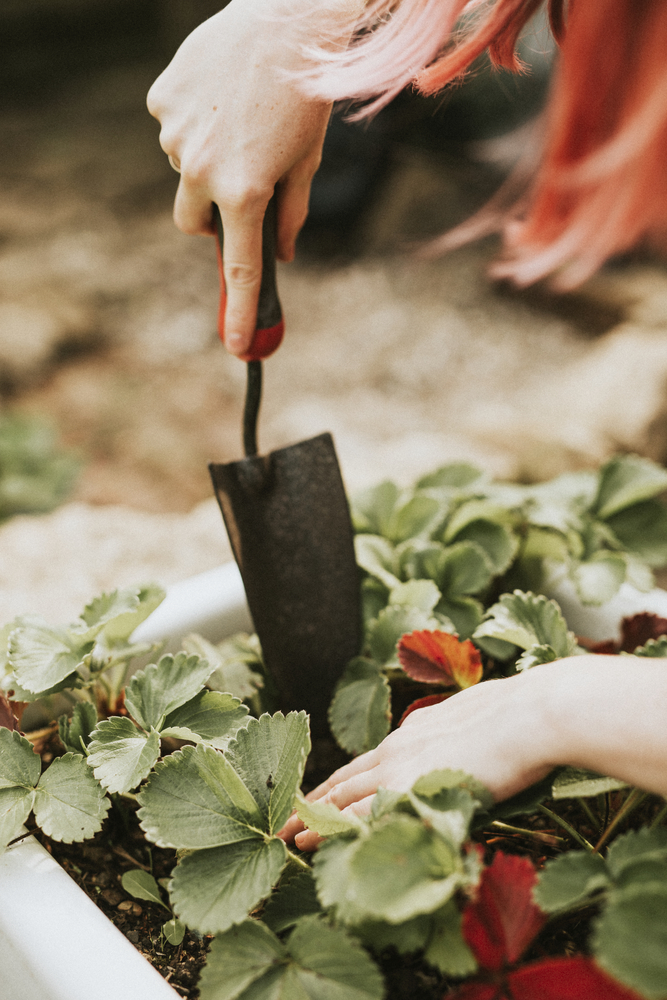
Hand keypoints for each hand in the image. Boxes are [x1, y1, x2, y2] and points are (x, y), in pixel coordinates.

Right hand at [147, 0, 335, 355]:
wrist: (285, 19)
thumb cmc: (305, 93)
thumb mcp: (308, 161)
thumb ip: (291, 214)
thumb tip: (281, 254)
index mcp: (246, 192)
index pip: (241, 269)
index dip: (242, 312)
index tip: (240, 348)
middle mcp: (203, 170)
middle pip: (193, 224)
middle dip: (213, 220)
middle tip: (240, 194)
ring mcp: (177, 136)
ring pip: (186, 173)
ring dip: (207, 164)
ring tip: (242, 121)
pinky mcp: (163, 102)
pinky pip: (176, 129)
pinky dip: (197, 124)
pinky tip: (223, 97)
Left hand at [281, 670, 555, 850]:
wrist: (531, 715)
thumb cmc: (517, 719)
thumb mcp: (470, 722)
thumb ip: (448, 739)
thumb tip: (443, 746)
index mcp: (412, 734)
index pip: (364, 765)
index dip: (338, 785)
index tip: (317, 798)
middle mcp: (398, 749)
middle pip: (343, 781)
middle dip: (312, 803)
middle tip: (285, 823)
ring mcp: (401, 768)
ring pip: (342, 797)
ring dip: (313, 818)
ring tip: (290, 838)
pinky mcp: (409, 788)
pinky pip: (359, 815)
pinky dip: (333, 830)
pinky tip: (315, 844)